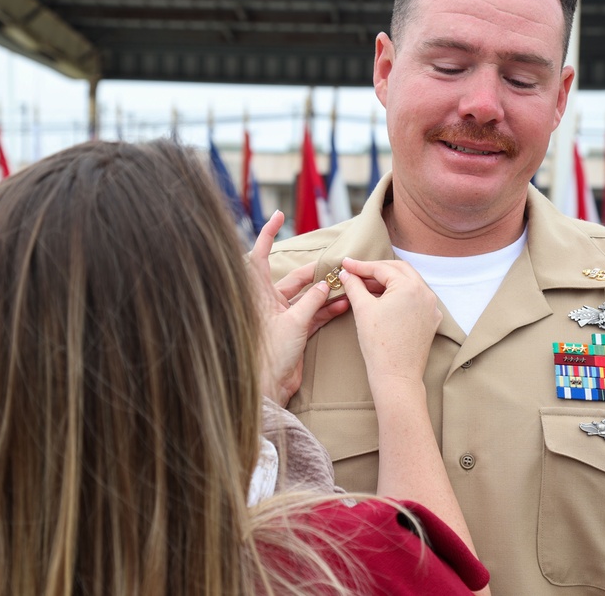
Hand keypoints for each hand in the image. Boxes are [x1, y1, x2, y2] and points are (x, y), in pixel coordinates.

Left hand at [248, 211, 348, 404]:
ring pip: (306, 297)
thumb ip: (310, 302)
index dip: (267, 234)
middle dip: (314, 272)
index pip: (259, 257)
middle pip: (293, 279)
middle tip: (334, 267)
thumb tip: (324, 285)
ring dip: (324, 293)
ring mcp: (282, 318)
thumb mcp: (294, 323)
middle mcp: (269, 304)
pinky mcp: (294, 332)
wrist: (269, 388)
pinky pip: (313, 315)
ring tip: (345, 285)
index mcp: (260, 296)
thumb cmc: (271, 355)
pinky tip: (344, 305)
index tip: (280, 216)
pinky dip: (327, 310)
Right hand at [338, 258, 440, 394]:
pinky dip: (399, 295)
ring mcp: (431, 307)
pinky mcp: (431, 320)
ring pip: (408, 283)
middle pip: (398, 270)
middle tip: (356, 273)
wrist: (396, 376)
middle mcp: (425, 293)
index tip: (345, 264)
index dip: (361, 266)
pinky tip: (384, 301)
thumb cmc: (379, 345)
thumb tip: (347, 273)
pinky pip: (415, 299)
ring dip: (388, 281)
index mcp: (410, 286)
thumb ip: (354, 285)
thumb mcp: (363, 309)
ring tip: (366, 286)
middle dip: (376, 269)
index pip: (382, 268)